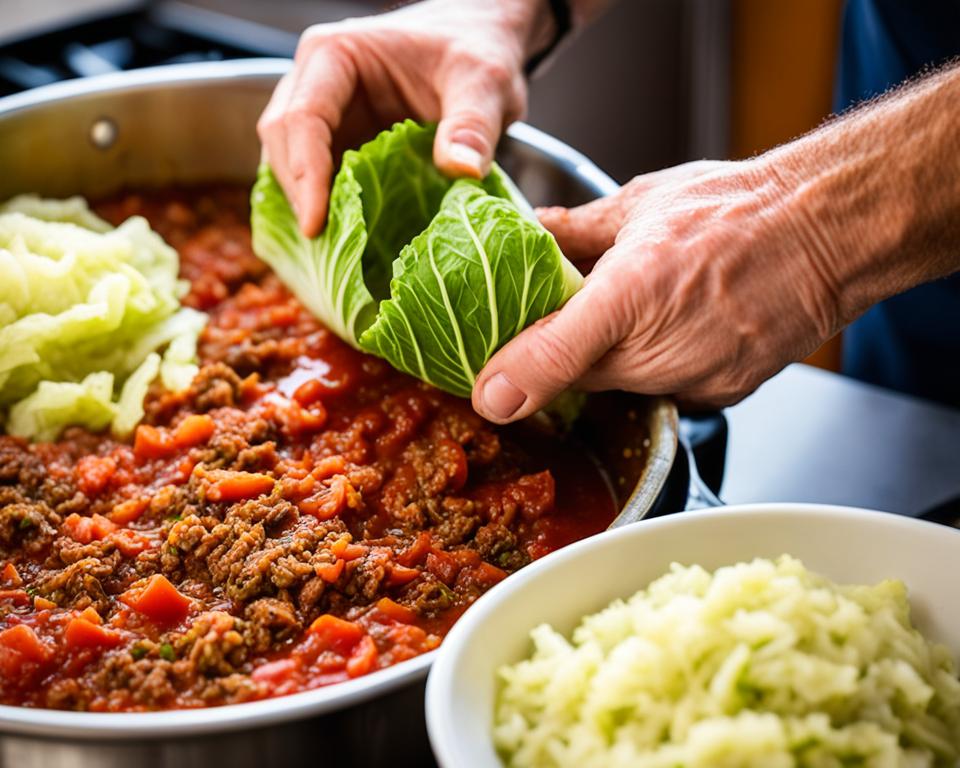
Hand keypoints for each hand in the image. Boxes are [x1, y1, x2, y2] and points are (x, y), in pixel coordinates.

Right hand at [258, 0, 548, 236]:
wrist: (479, 40)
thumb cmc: (475, 49)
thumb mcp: (484, 81)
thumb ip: (474, 124)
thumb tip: (462, 170)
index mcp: (336, 57)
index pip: (302, 118)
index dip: (305, 175)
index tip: (316, 225)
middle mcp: (315, 82)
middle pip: (282, 144)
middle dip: (298, 197)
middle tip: (325, 251)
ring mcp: (323, 114)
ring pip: (287, 164)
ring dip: (304, 208)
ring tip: (332, 255)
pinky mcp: (337, 143)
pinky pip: (313, 178)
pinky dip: (322, 210)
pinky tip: (341, 245)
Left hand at [472, 158, 842, 421]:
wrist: (826, 230)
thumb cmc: (739, 210)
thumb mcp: (641, 203)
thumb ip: (577, 230)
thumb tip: (533, 232)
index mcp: (626, 293)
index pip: (547, 356)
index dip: (508, 378)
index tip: (487, 391)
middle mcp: (657, 348)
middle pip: (578, 378)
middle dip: (562, 354)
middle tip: (562, 321)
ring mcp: (690, 378)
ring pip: (622, 386)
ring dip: (612, 361)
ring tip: (635, 312)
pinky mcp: (719, 395)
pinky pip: (666, 391)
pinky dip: (659, 368)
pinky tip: (676, 329)